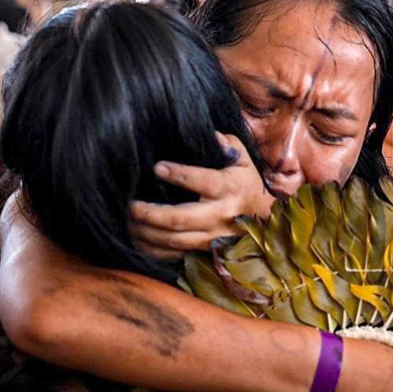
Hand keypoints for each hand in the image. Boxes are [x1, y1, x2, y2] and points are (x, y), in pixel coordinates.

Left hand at [129, 133, 274, 259]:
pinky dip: (152, 250)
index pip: (203, 181)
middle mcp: (219, 215)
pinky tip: (136, 239)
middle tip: (131, 204)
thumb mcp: (244, 161)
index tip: (157, 167)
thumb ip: (229, 145)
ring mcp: (211, 237)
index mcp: (229, 188)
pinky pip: (174, 255)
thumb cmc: (246, 185)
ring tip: (128, 221)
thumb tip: (213, 136)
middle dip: (151, 213)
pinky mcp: (204, 251)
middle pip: (180, 219)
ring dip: (147, 232)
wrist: (264, 221)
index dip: (179, 175)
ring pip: (174, 240)